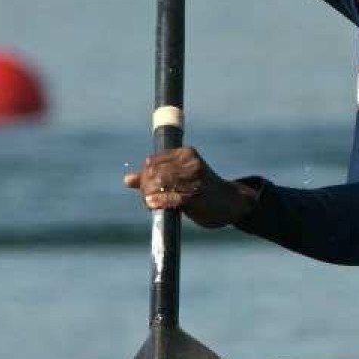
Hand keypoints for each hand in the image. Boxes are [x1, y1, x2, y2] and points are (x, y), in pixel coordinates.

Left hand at [125, 146, 254, 227]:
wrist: (230, 202)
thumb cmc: (203, 190)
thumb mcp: (180, 178)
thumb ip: (154, 177)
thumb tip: (127, 180)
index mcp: (186, 154)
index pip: (153, 161)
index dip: (144, 175)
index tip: (145, 188)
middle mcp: (190, 163)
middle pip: (155, 172)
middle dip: (145, 186)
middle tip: (146, 198)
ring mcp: (194, 178)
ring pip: (160, 182)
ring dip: (150, 194)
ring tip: (150, 203)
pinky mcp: (196, 195)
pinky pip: (171, 197)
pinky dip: (158, 200)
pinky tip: (152, 204)